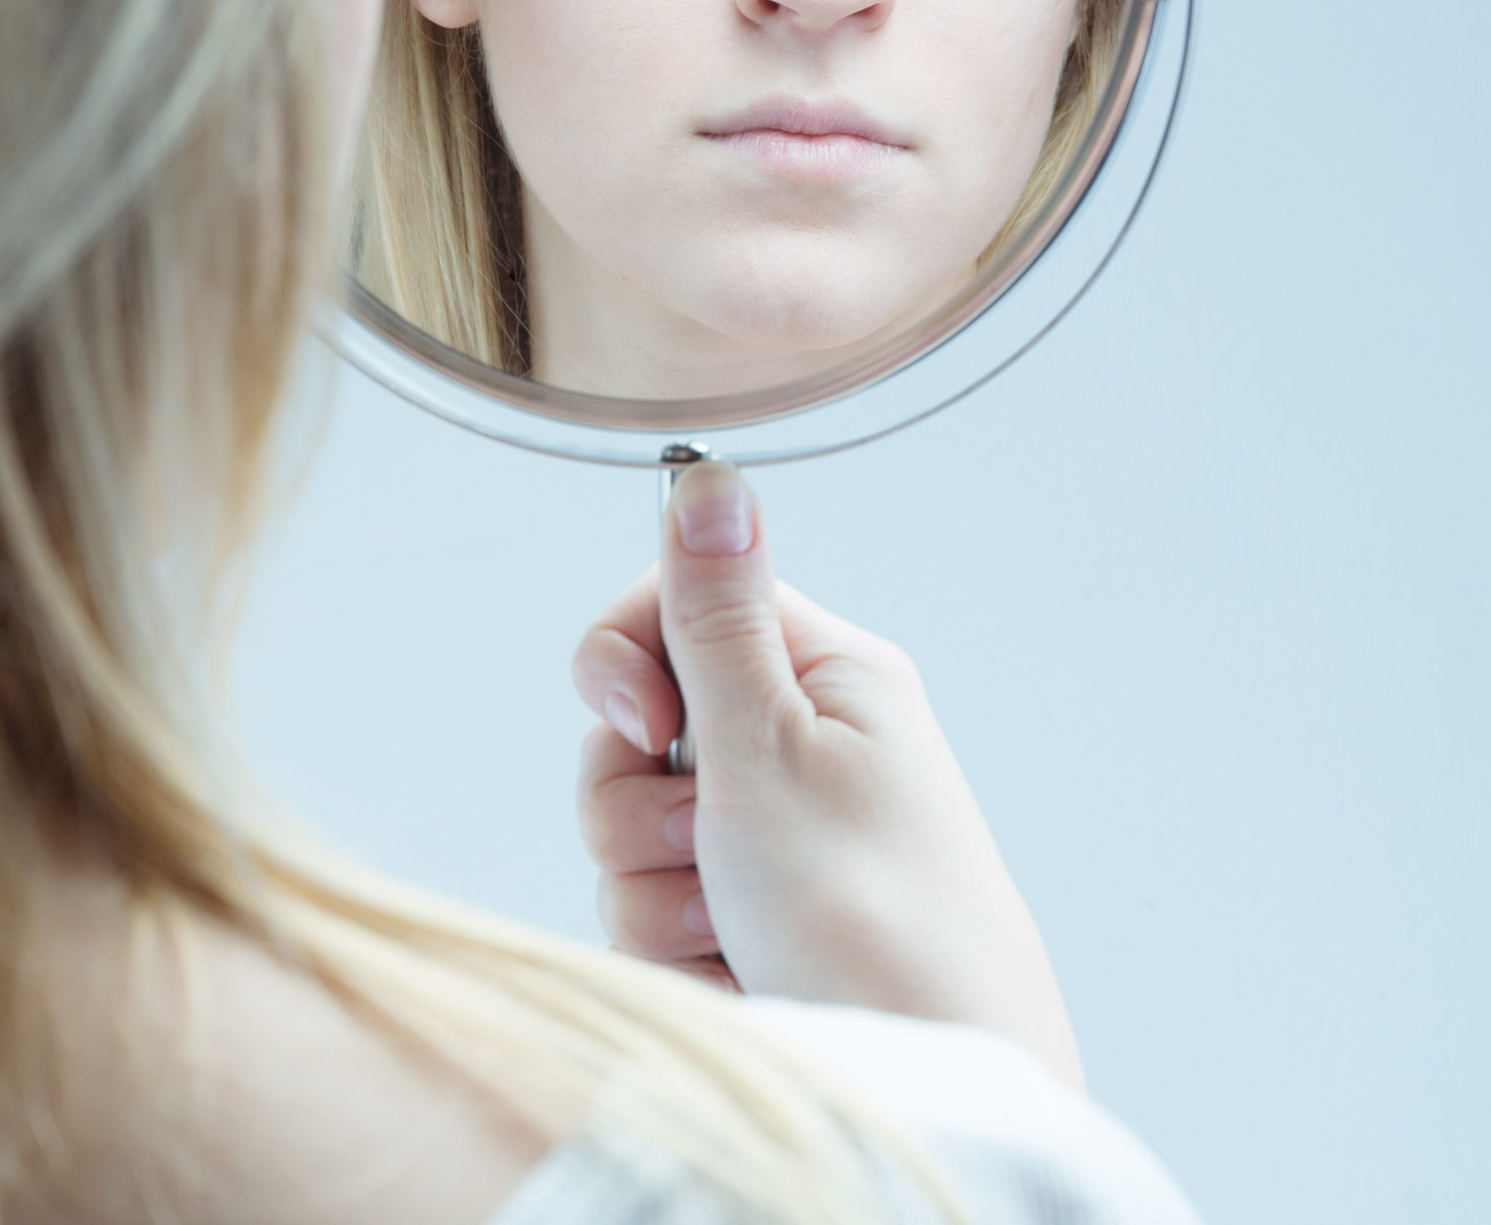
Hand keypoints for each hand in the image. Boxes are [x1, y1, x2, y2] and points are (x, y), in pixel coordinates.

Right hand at [570, 461, 1082, 1088]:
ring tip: (736, 925)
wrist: (928, 1076)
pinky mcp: (743, 923)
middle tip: (710, 846)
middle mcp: (795, 748)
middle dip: (637, 802)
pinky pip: (646, 912)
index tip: (645, 720)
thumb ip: (715, 615)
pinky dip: (678, 950)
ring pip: (626, 833)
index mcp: (823, 677)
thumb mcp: (771, 743)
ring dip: (657, 888)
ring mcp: (768, 842)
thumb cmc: (871, 914)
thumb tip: (710, 475)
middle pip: (628, 733)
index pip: (669, 607)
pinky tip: (744, 973)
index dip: (624, 662)